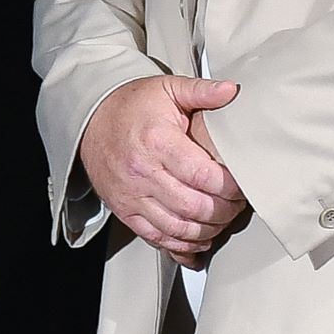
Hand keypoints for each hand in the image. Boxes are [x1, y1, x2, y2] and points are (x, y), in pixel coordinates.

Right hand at [77, 75, 247, 262]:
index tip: (243, 186)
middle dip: (225, 212)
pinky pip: (157, 237)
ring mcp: (131, 195)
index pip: (204, 176)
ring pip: (179, 228)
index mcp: (158, 141)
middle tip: (237, 204)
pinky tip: (198, 238)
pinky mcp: (124, 210)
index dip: (231, 188)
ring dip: (207, 231)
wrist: (90, 119)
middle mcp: (142, 171)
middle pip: (195, 207)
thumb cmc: (131, 106)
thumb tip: (231, 90)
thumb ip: (201, 91)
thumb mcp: (167, 88)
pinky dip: (182, 245)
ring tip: (221, 220)